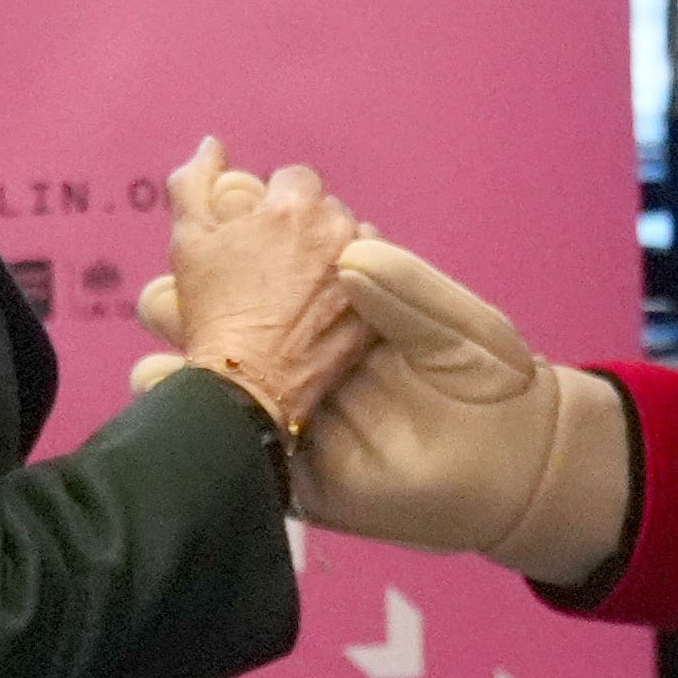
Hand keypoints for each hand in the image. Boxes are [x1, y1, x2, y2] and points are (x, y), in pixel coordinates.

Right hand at [140, 230, 632, 583]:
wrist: (514, 464)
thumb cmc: (487, 377)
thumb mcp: (454, 325)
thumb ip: (406, 292)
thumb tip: (349, 260)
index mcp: (333, 300)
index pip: (264, 258)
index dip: (235, 232)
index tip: (219, 211)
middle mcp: (299, 349)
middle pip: (218, 311)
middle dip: (184, 291)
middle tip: (177, 284)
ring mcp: (288, 407)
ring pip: (207, 370)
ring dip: (178, 342)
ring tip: (169, 321)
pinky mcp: (288, 466)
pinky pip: (224, 440)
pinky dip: (184, 408)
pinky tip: (163, 381)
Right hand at [147, 141, 366, 433]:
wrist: (245, 383)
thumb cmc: (213, 310)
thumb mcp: (189, 241)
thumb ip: (195, 183)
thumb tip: (212, 145)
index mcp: (292, 206)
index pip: (295, 179)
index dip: (275, 203)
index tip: (260, 233)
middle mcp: (336, 228)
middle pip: (327, 209)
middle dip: (306, 227)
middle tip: (278, 265)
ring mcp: (360, 270)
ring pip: (355, 241)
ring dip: (335, 252)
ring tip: (304, 287)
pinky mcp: (376, 310)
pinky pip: (371, 282)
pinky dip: (354, 288)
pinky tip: (326, 310)